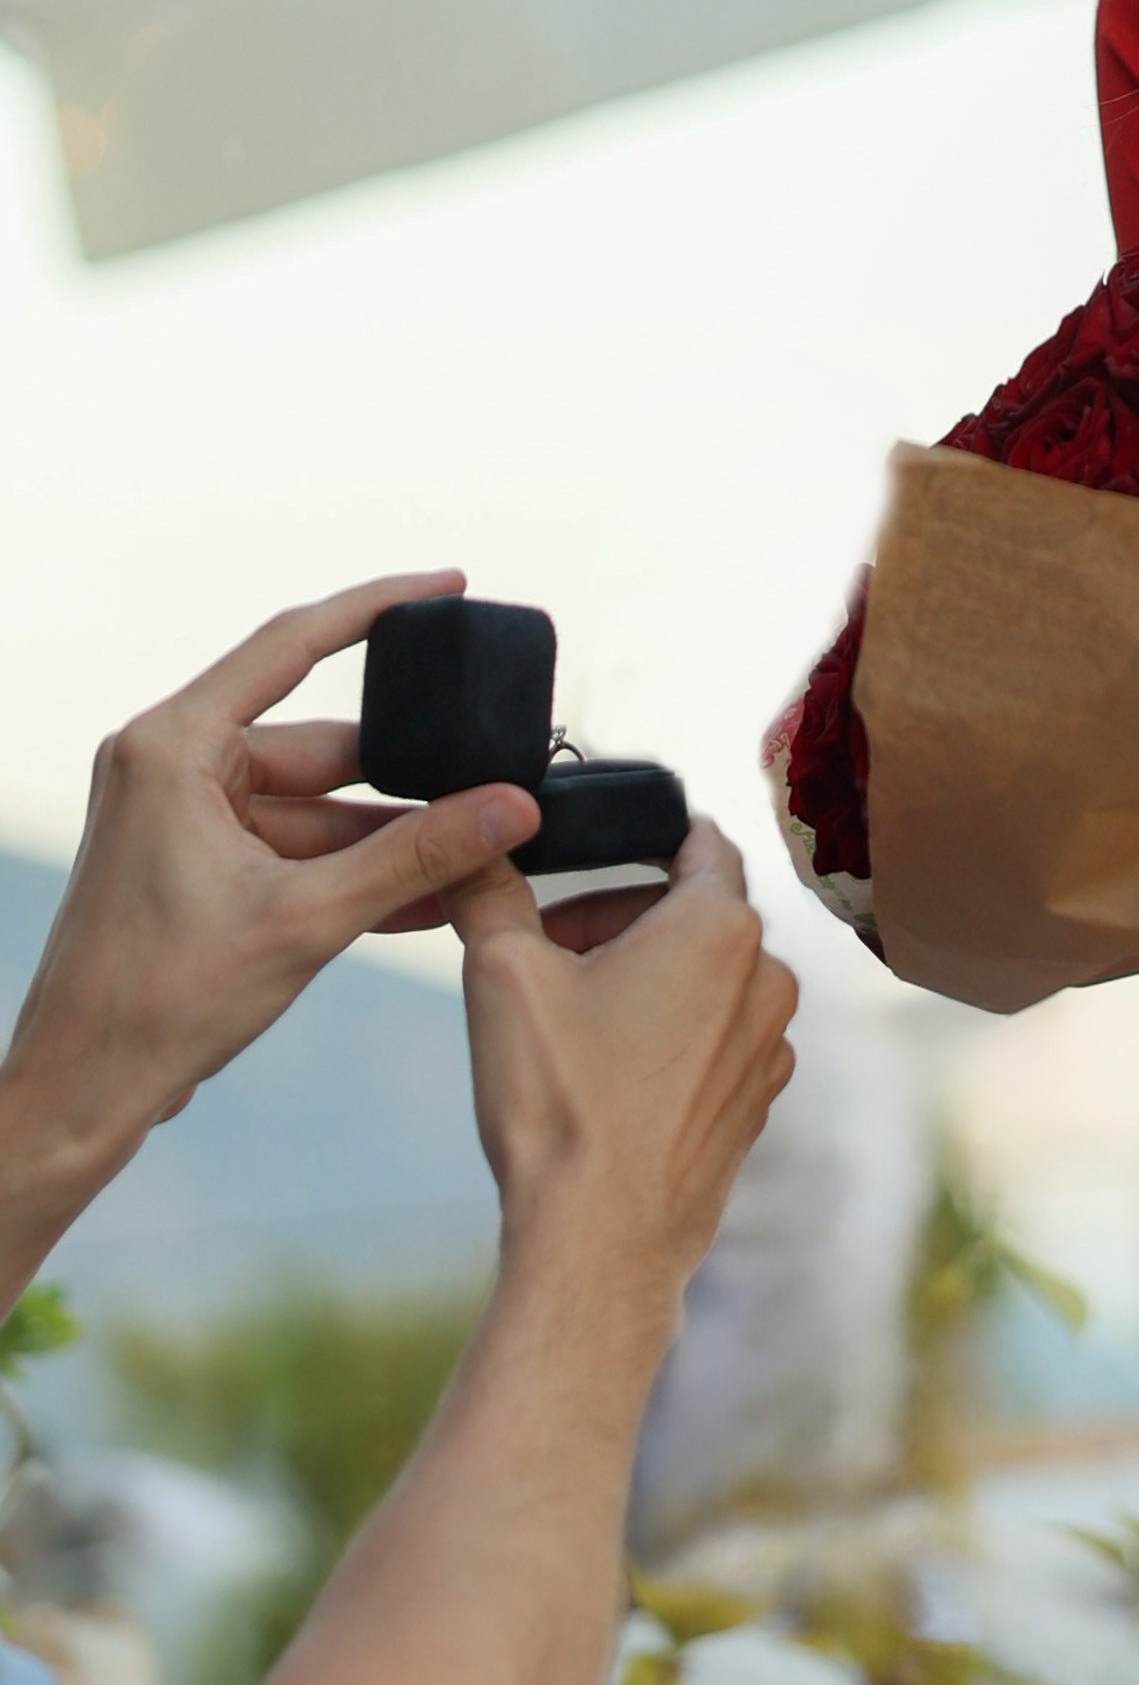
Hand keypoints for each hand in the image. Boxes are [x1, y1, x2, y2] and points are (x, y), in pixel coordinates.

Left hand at [1, 575, 543, 1206]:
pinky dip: (354, 868)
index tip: (448, 587)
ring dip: (388, 835)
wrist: (78, 1097)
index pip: (293, 644)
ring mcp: (182, 816)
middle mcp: (171, 764)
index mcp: (173, 746)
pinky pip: (294, 846)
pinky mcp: (196, 864)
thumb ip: (417, 857)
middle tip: (492, 779)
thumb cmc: (156, 1004)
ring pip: (315, 804)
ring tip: (479, 851)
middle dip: (406, 774)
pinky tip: (433, 893)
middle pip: (319, 744)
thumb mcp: (306, 920)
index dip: (378, 607)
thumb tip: (514, 806)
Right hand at [449, 817, 796, 1319]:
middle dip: (619, 917)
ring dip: (643, 977)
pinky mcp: (754, 1105)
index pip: (701, 839)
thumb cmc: (560, 1105)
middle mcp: (766, 980)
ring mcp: (769, 1049)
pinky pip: (715, 1040)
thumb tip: (471, 846)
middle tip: (546, 945)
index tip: (599, 844)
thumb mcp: (503, 973)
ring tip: (567, 1015)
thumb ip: (490, 890)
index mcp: (720, 927)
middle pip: (693, 913)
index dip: (646, 832)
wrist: (598, 1245)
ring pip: (706, 979)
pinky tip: (604, 1073)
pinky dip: (667, 1035)